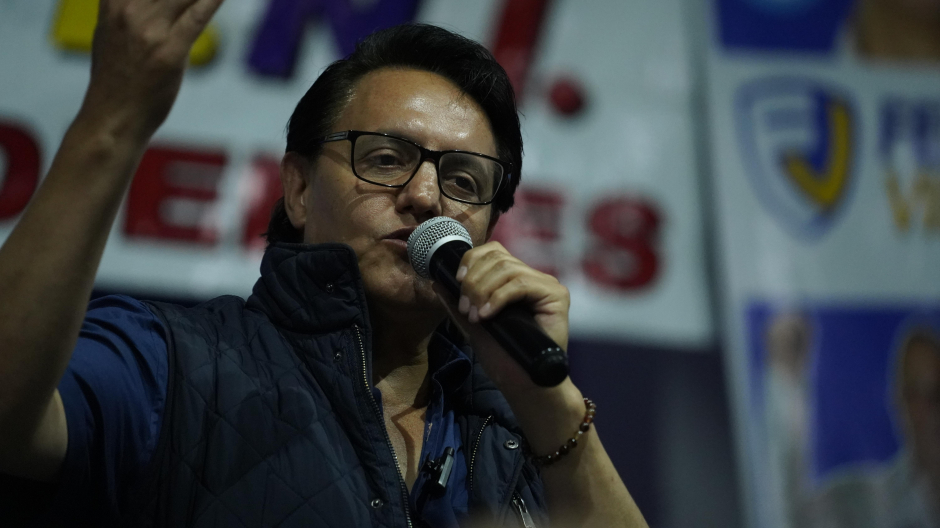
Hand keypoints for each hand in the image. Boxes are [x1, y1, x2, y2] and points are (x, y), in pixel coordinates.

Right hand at [81, 0, 224, 139]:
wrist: (112, 117)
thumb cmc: (114, 79)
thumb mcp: (107, 34)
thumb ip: (122, 10)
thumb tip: (136, 3)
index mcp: (113, 4)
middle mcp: (129, 11)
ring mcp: (150, 30)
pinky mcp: (170, 51)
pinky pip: (197, 15)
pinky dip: (212, 0)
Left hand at [433, 241, 570, 392]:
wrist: (524, 385)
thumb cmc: (503, 358)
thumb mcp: (473, 327)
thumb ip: (458, 304)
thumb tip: (438, 282)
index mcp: (515, 280)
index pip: (493, 251)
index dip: (472, 260)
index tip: (456, 281)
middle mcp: (533, 278)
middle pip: (498, 257)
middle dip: (473, 281)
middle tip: (466, 309)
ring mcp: (546, 285)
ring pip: (507, 269)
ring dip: (482, 291)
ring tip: (476, 316)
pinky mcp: (556, 296)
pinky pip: (521, 284)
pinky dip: (498, 298)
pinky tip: (487, 315)